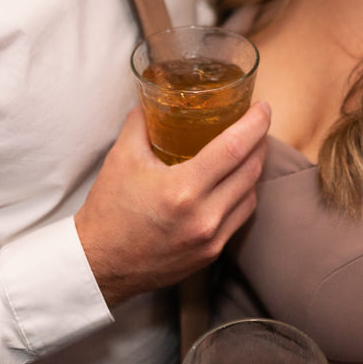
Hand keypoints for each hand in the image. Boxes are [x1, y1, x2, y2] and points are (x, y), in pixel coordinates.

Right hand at [75, 101, 269, 307]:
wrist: (99, 264)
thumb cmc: (109, 210)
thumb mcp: (121, 157)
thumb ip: (141, 122)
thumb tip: (154, 99)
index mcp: (183, 189)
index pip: (234, 148)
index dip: (255, 124)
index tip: (263, 107)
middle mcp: (204, 217)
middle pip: (250, 170)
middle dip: (259, 142)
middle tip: (257, 123)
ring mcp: (210, 240)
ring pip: (250, 195)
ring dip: (254, 169)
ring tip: (249, 150)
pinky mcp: (210, 254)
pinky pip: (240, 218)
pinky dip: (243, 195)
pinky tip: (235, 182)